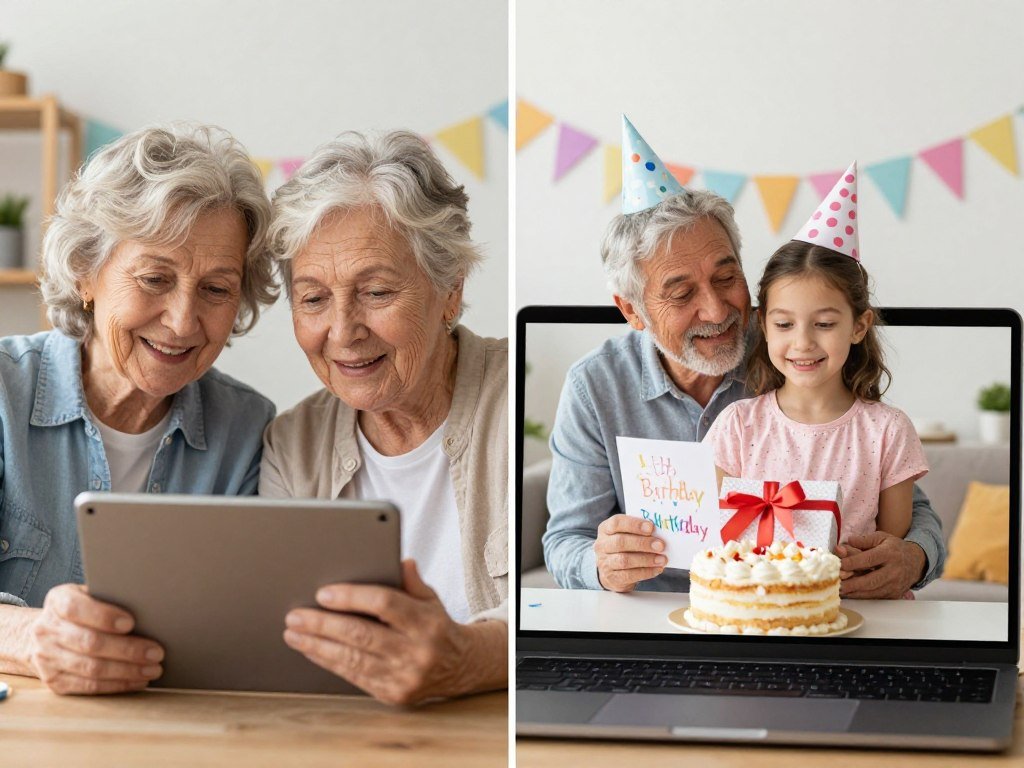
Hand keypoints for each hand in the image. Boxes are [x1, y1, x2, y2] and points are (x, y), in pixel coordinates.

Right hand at [29, 584, 163, 694]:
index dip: (103, 616)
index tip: (130, 623)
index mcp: (57, 602)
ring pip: (91, 668)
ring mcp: (47, 658)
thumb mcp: (90, 595)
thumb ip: (111, 598)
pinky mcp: (54, 681)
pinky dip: (117, 685)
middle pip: (89, 643)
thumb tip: (149, 606)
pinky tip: (138, 681)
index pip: (75, 608)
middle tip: (156, 652)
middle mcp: (47, 630)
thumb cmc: (83, 611)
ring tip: (153, 668)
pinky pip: (88, 686)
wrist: (46, 635)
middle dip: (127, 649)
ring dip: (127, 671)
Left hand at [283, 560, 503, 704]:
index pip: (385, 604)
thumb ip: (412, 581)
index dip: (352, 597)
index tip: (323, 593)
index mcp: (426, 622)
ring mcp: (404, 676)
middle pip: (362, 634)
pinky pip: (354, 676)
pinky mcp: (393, 694)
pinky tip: (312, 651)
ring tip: (294, 633)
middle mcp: (416, 651)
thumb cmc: (436, 626)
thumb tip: (400, 561)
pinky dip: (329, 662)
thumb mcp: (431, 599)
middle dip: (323, 624)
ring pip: (353, 659)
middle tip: (295, 616)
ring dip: (317, 646)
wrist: (459, 667)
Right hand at [594, 514, 666, 592]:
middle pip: (620, 542)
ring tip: (662, 559)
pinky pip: (629, 575)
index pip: (616, 523)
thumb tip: (660, 532)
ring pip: (624, 560)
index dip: (634, 524)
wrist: (611, 571)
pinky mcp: (611, 577)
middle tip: (661, 545)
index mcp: (605, 529)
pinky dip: (646, 572)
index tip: (651, 527)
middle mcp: (602, 545)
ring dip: (646, 559)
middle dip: (642, 543)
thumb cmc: (624, 548)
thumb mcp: (626, 535)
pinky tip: (657, 569)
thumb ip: (638, 532)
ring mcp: (604, 562)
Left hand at [836, 532, 925, 598]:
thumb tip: (847, 542)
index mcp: (889, 554)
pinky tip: (849, 594)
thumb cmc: (894, 548)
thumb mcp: (881, 537)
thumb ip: (864, 540)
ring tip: (838, 590)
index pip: (868, 559)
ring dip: (853, 592)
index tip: (838, 565)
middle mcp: (893, 571)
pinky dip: (860, 596)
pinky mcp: (894, 594)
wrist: (915, 561)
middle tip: (835, 583)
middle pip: (870, 580)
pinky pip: (875, 597)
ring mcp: (894, 584)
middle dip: (851, 583)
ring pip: (872, 591)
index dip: (852, 563)